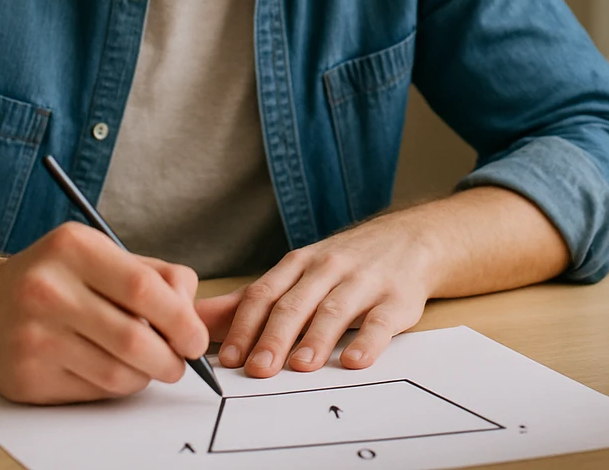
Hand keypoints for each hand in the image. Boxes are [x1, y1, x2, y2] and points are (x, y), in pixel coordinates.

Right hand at [0, 222, 208, 403]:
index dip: (181, 320)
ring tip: (146, 365)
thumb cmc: (57, 279)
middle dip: (171, 359)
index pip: (144, 288)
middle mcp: (47, 289)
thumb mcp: (102, 256)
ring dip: (145, 376)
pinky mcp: (25, 377)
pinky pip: (93, 391)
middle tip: (180, 363)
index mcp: (73, 247)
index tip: (196, 339)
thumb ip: (157, 275)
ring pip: (117, 372)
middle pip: (134, 339)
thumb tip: (193, 316)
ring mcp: (32, 335)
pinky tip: (110, 370)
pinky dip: (115, 386)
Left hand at [196, 213, 437, 377]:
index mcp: (299, 264)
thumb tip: (198, 320)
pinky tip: (354, 360)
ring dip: (315, 339)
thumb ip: (251, 300)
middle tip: (258, 368)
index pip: (264, 294)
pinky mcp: (397, 299)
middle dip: (274, 336)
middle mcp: (328, 269)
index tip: (228, 357)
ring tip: (300, 366)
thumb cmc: (343, 264)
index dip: (244, 326)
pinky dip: (367, 341)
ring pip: (334, 310)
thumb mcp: (296, 272)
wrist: (410, 239)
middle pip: (295, 304)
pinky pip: (381, 322)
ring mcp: (364, 282)